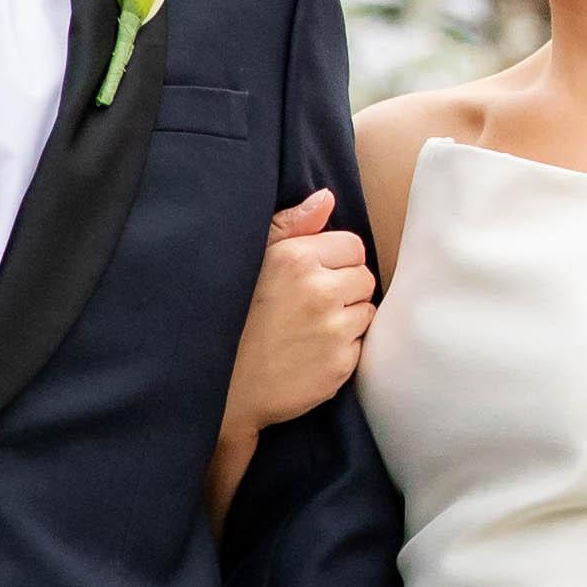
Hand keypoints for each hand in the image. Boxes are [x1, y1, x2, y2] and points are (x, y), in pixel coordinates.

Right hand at [213, 189, 374, 491]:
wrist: (220, 387)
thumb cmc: (230, 318)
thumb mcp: (250, 260)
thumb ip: (290, 226)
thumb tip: (327, 198)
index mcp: (297, 258)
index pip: (352, 245)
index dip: (334, 260)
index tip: (311, 276)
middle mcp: (320, 291)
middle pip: (364, 277)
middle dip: (344, 288)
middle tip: (310, 305)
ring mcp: (333, 330)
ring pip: (366, 311)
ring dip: (346, 318)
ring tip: (310, 329)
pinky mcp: (340, 365)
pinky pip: (360, 345)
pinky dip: (342, 348)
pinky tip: (312, 352)